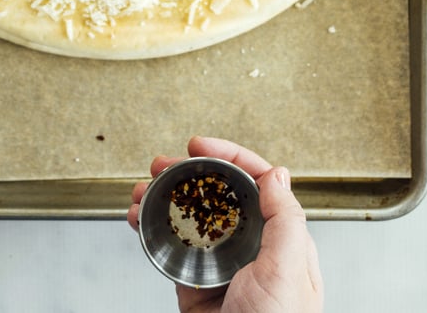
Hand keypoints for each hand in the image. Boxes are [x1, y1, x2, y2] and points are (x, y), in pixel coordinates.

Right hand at [128, 136, 322, 312]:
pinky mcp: (193, 281)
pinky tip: (137, 216)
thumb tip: (277, 174)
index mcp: (280, 238)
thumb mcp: (289, 272)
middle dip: (186, 171)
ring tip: (141, 189)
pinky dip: (149, 225)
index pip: (256, 180)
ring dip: (161, 194)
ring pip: (189, 214)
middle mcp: (249, 244)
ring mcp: (219, 261)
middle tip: (161, 164)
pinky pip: (170, 244)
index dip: (227, 154)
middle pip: (217, 191)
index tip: (199, 145)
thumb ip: (286, 221)